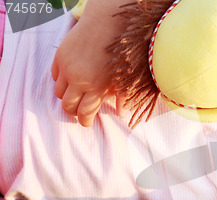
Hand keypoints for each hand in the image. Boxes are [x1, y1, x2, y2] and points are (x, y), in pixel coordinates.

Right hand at [51, 1, 125, 125]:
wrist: (107, 25)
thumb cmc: (120, 53)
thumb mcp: (124, 77)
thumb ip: (123, 97)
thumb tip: (121, 114)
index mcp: (96, 87)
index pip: (84, 113)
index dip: (85, 120)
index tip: (87, 121)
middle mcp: (78, 80)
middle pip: (67, 106)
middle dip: (73, 111)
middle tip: (80, 110)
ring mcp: (67, 68)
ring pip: (59, 93)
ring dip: (67, 96)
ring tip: (76, 95)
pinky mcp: (59, 57)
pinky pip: (55, 77)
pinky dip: (61, 82)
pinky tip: (71, 79)